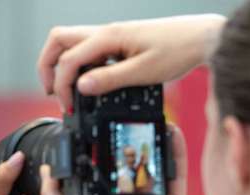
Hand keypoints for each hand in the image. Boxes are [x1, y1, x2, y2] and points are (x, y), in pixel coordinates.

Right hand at [37, 15, 225, 111]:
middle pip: (58, 40)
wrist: (202, 38)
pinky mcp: (118, 42)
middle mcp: (105, 32)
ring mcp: (111, 36)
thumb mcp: (144, 72)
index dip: (61, 85)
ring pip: (71, 43)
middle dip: (47, 66)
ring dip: (62, 65)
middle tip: (51, 93)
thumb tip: (81, 87)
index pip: (68, 59)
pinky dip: (80, 66)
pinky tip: (90, 84)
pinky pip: (88, 50)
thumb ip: (110, 80)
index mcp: (108, 37)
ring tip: (67, 91)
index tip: (68, 108)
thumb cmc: (178, 51)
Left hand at [39, 125, 187, 194]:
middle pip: (141, 162)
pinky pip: (177, 173)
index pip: (115, 166)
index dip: (114, 146)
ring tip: (157, 118)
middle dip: (140, 140)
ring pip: (161, 163)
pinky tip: (172, 132)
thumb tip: (46, 170)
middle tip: (135, 118)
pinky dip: (177, 151)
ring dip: (160, 140)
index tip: (111, 124)